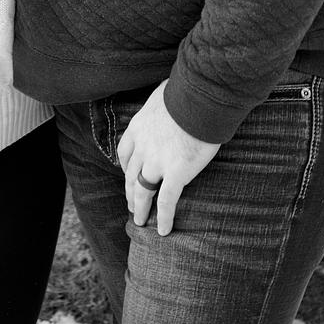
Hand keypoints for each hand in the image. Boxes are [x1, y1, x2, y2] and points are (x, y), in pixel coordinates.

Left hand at [116, 81, 220, 235]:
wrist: (198, 99)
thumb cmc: (185, 92)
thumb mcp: (163, 94)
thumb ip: (162, 105)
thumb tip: (170, 97)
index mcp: (138, 128)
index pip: (124, 152)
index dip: (125, 167)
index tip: (127, 175)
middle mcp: (143, 147)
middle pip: (131, 174)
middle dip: (130, 191)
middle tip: (131, 204)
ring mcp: (157, 162)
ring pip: (143, 191)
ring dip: (140, 207)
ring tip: (140, 220)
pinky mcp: (176, 173)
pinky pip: (167, 201)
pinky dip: (164, 217)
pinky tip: (164, 230)